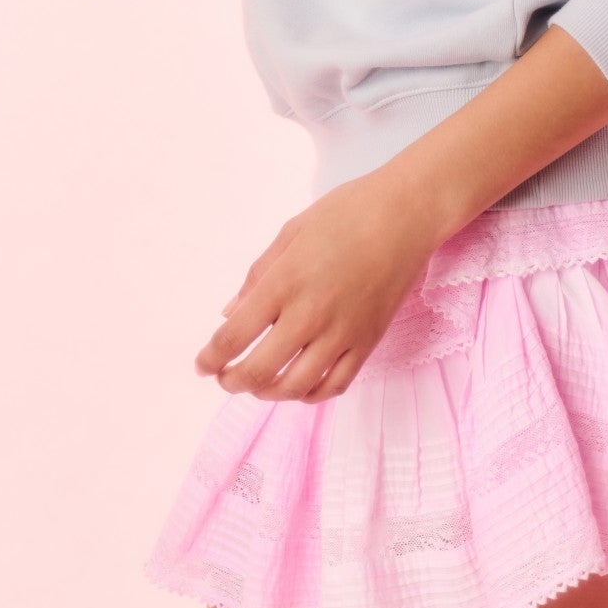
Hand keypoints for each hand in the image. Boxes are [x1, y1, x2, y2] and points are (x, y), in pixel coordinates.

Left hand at [193, 170, 441, 403]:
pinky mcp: (368, 343)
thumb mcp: (291, 232)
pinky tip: (298, 386)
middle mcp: (310, 315)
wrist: (406, 215)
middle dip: (231, 381)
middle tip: (223, 377)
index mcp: (284, 282)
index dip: (210, 357)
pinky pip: (334, 385)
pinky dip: (310, 394)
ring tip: (257, 384)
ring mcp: (342, 334)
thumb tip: (228, 314)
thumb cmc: (346, 212)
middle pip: (257, 370)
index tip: (201, 364)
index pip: (233, 336)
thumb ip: (256, 275)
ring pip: (294, 387)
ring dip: (267, 392)